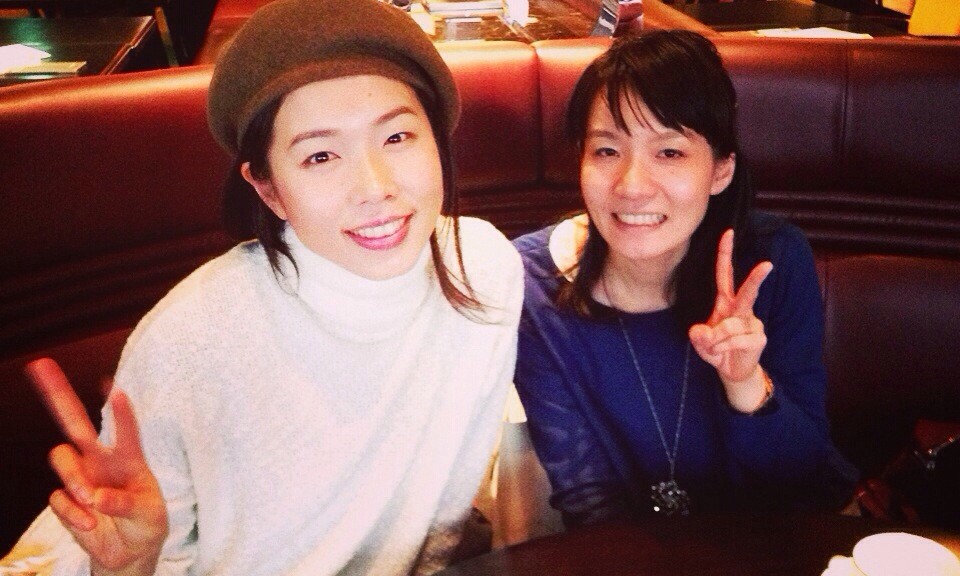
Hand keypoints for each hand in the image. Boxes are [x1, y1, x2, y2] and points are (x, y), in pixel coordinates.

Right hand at [26, 358, 167, 575]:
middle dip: (58, 393)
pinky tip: (89, 524)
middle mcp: (101, 462)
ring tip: (93, 502)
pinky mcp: (67, 501)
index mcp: (129, 459)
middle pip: (74, 421)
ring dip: (74, 479)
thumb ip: (126, 503)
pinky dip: (73, 514)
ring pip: (61, 457)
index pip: (126, 430)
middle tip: (39, 365)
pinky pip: (59, 499)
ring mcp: (81, 479)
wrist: (130, 552)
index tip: (115, 390)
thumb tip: (98, 497)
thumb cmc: (145, 523)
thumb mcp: (149, 514)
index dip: (121, 413)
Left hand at [688, 230, 772, 411]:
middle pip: (748, 291)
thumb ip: (698, 336)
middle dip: (756, 278)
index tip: (728, 233)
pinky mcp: (759, 339)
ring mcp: (753, 324)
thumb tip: (703, 333)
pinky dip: (724, 349)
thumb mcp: (700, 342)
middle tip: (767, 264)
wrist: (732, 370)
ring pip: (729, 327)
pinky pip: (737, 341)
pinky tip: (726, 353)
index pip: (724, 275)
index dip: (725, 254)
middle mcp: (742, 310)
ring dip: (716, 341)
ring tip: (716, 349)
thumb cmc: (716, 349)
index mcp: (725, 303)